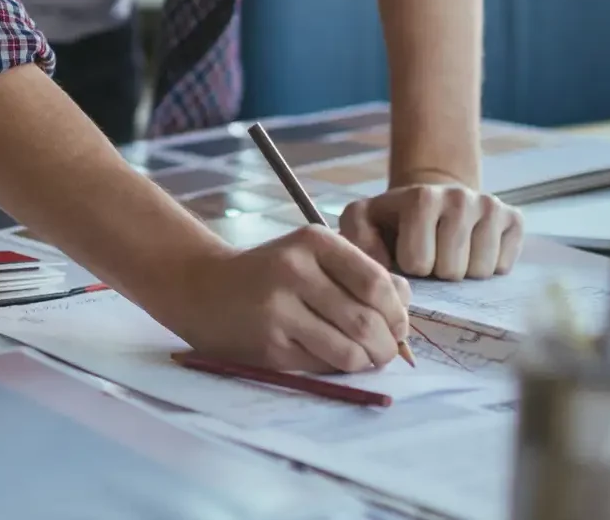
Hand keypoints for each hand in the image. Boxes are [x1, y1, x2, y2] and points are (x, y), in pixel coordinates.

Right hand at [159, 225, 411, 373]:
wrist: (204, 287)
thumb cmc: (271, 272)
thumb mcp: (312, 257)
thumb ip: (361, 272)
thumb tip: (406, 302)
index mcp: (312, 241)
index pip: (376, 282)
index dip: (398, 311)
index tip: (397, 324)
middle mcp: (294, 269)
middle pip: (366, 320)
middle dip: (387, 345)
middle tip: (385, 351)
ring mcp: (279, 308)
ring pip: (349, 351)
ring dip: (366, 363)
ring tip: (364, 359)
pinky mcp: (269, 344)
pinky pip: (322, 367)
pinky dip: (336, 369)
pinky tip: (329, 357)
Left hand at [340, 182, 522, 280]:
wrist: (431, 200)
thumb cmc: (394, 220)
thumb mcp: (364, 221)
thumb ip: (357, 240)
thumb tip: (383, 267)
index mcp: (420, 197)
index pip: (419, 263)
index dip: (411, 266)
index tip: (408, 252)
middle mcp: (459, 196)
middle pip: (453, 270)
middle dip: (438, 271)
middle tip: (432, 254)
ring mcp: (490, 205)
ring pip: (481, 271)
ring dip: (464, 272)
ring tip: (449, 251)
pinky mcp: (514, 218)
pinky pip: (505, 266)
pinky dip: (490, 267)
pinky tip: (472, 248)